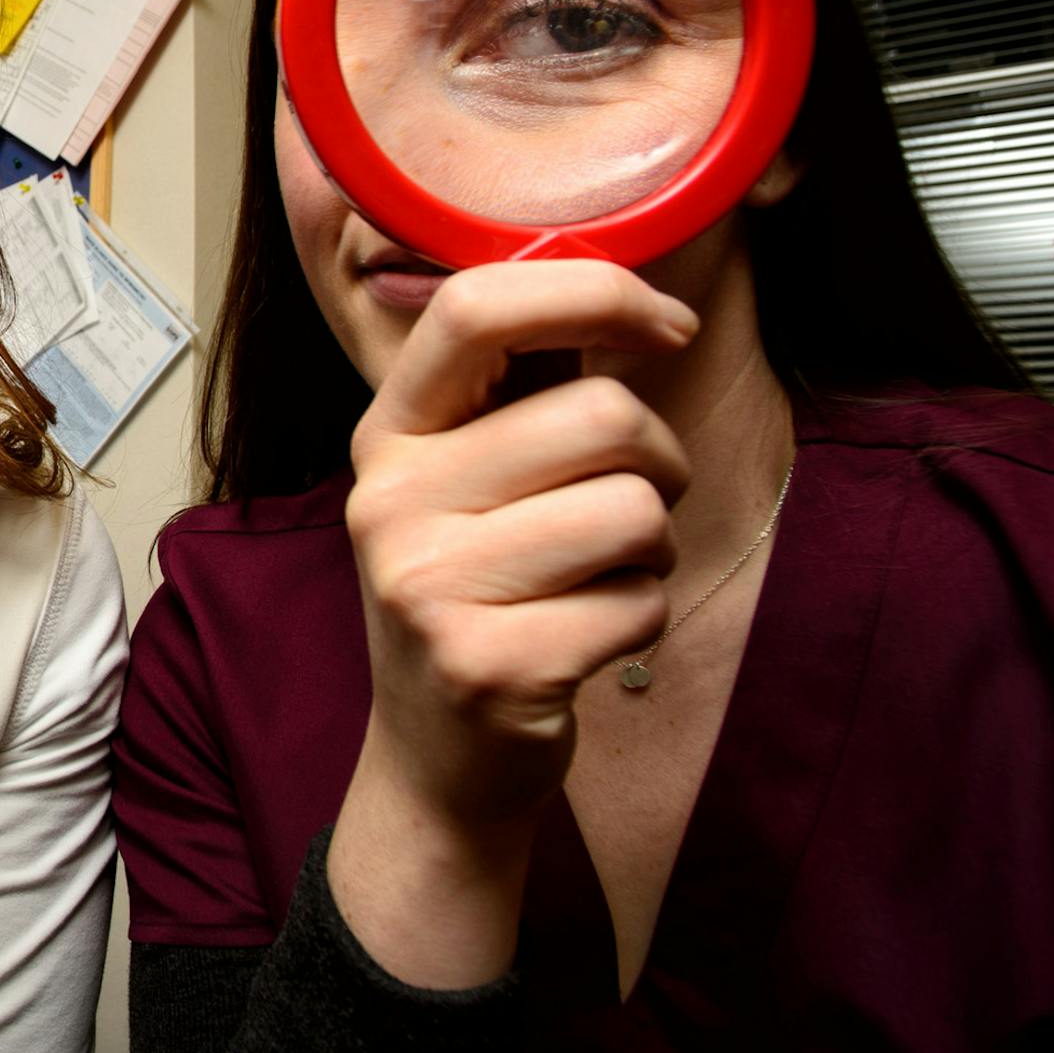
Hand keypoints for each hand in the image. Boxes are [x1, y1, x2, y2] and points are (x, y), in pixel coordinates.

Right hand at [328, 261, 695, 984]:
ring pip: (636, 507)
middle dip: (659, 458)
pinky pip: (640, 601)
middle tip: (629, 502)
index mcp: (389, 433)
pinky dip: (643, 618)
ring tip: (599, 576)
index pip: (476, 307)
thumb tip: (629, 289)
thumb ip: (518, 388)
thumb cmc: (477, 594)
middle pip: (600, 413)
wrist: (435, 763)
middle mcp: (391, 499)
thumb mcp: (463, 481)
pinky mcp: (487, 665)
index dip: (593, 291)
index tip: (664, 324)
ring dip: (654, 547)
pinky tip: (587, 640)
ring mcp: (428, 585)